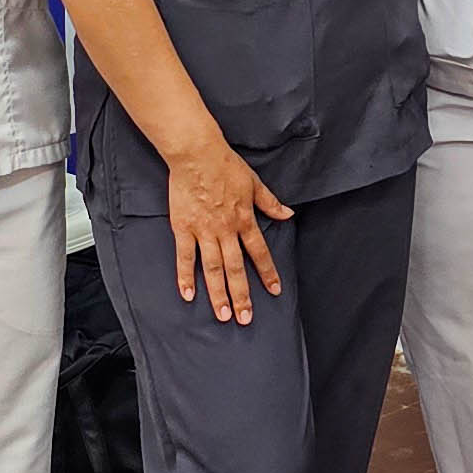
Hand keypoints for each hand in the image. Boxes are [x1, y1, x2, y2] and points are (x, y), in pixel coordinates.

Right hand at [164, 137, 291, 323]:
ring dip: (218, 293)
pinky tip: (188, 295)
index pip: (259, 252)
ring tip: (223, 315)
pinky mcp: (183, 228)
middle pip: (235, 268)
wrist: (196, 154)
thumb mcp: (254, 183)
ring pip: (213, 268)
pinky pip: (185, 257)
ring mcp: (204, 231)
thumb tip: (288, 213)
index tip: (274, 290)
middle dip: (242, 295)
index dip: (267, 272)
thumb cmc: (225, 165)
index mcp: (244, 219)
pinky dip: (185, 277)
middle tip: (245, 318)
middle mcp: (225, 230)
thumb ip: (270, 202)